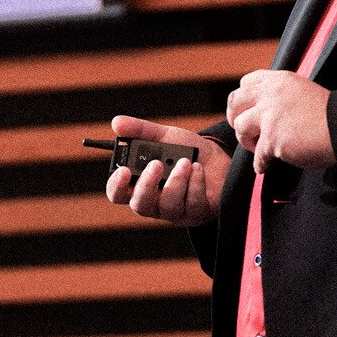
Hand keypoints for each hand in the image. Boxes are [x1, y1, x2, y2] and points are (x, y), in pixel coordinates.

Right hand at [103, 114, 228, 226]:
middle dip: (147, 184)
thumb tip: (116, 122)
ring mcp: (175, 211)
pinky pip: (192, 204)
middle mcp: (154, 201)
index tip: (123, 170)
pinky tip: (199, 168)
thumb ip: (140, 130)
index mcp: (140, 184)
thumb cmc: (187, 151)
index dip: (116, 186)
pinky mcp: (197, 213)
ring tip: (185, 161)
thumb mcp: (164, 136)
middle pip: (140, 205)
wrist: (219, 157)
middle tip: (156, 164)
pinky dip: (195, 183)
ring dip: (176, 181)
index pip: (118, 194)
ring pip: (168, 205)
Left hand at [227, 70, 333, 167]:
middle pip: (236, 101)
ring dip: (246, 141)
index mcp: (279, 80)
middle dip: (234, 116)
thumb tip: (266, 108)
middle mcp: (271, 94)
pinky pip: (257, 154)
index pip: (247, 82)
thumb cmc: (330, 115)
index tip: (246, 109)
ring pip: (240, 127)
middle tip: (241, 129)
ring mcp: (270, 116)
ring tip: (257, 148)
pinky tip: (265, 166)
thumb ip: (282, 95)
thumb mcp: (303, 91)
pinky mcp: (273, 138)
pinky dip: (260, 163)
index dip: (243, 98)